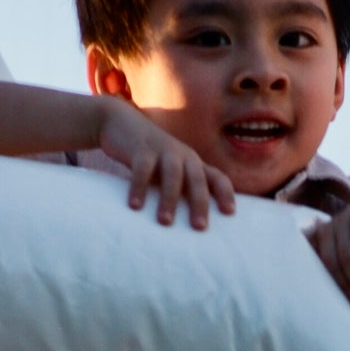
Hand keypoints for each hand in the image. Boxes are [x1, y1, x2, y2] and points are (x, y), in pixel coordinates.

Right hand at [95, 99, 235, 229]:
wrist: (120, 123)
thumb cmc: (150, 158)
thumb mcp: (170, 171)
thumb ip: (182, 191)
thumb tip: (192, 227)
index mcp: (194, 164)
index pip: (218, 178)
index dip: (226, 193)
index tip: (230, 213)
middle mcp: (183, 156)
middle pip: (197, 179)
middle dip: (200, 202)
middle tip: (199, 227)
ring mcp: (163, 150)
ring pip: (173, 174)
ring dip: (170, 198)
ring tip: (165, 222)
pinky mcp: (141, 148)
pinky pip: (142, 169)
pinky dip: (139, 187)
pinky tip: (135, 206)